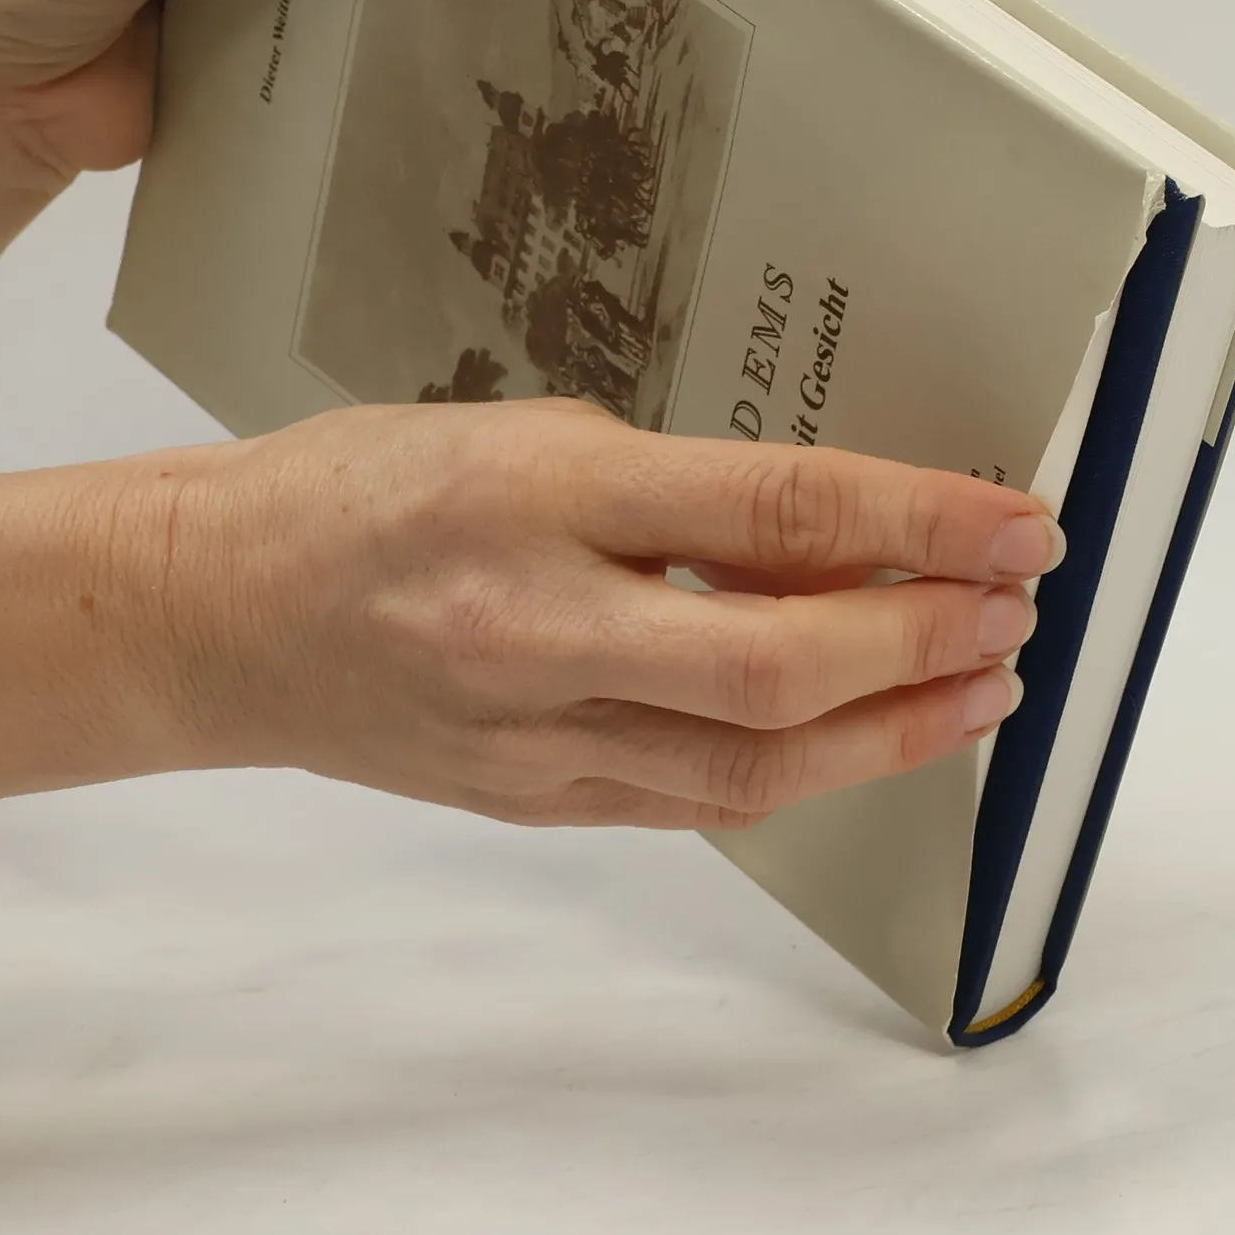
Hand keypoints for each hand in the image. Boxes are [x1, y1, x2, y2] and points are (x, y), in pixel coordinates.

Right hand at [160, 399, 1064, 828]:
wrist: (218, 609)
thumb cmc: (358, 490)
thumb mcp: (525, 433)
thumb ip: (671, 493)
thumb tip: (821, 539)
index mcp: (537, 493)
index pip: (772, 511)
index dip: (919, 520)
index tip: (1015, 519)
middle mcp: (537, 623)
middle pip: (779, 663)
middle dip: (926, 639)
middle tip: (1013, 605)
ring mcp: (532, 732)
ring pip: (754, 761)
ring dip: (893, 728)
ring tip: (981, 686)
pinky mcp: (533, 798)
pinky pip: (696, 801)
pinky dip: (800, 771)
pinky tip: (866, 738)